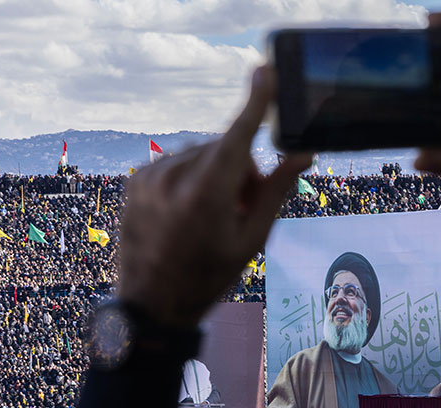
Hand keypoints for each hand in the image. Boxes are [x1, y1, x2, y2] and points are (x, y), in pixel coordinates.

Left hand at [117, 67, 311, 327]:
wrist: (152, 303)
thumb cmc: (208, 276)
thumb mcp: (251, 239)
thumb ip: (275, 191)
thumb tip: (302, 154)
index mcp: (207, 194)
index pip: (238, 135)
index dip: (256, 102)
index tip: (266, 72)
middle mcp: (175, 177)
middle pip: (225, 147)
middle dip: (242, 168)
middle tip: (244, 208)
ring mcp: (152, 176)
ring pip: (201, 153)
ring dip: (216, 172)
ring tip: (214, 214)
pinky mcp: (138, 179)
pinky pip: (177, 162)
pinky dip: (191, 177)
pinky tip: (189, 211)